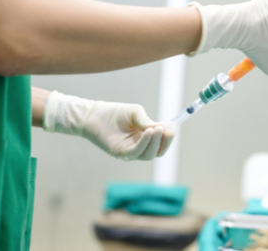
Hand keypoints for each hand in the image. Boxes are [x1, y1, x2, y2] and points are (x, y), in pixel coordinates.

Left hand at [43, 91, 175, 160]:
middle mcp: (138, 147)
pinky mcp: (120, 153)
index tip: (173, 128)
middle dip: (165, 142)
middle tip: (168, 130)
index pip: (160, 144)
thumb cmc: (114, 112)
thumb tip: (161, 128)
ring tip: (157, 129)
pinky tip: (149, 132)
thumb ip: (147, 121)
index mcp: (144, 138)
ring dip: (155, 142)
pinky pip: (136, 153)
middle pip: (157, 152)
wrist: (94, 114)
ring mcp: (129, 152)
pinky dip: (144, 144)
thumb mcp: (135, 113)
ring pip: (148, 154)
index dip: (168, 138)